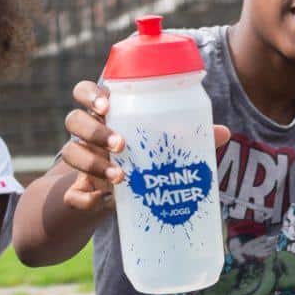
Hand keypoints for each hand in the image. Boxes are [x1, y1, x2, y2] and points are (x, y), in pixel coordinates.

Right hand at [61, 80, 230, 211]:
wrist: (105, 202)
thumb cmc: (136, 162)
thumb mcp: (157, 149)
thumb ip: (188, 137)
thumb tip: (224, 132)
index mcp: (105, 117)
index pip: (84, 93)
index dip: (89, 94)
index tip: (106, 105)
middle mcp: (86, 136)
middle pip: (73, 120)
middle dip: (95, 131)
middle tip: (121, 144)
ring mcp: (79, 164)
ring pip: (70, 153)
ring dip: (93, 164)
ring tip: (121, 177)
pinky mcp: (76, 193)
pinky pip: (71, 194)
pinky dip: (85, 199)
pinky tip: (104, 202)